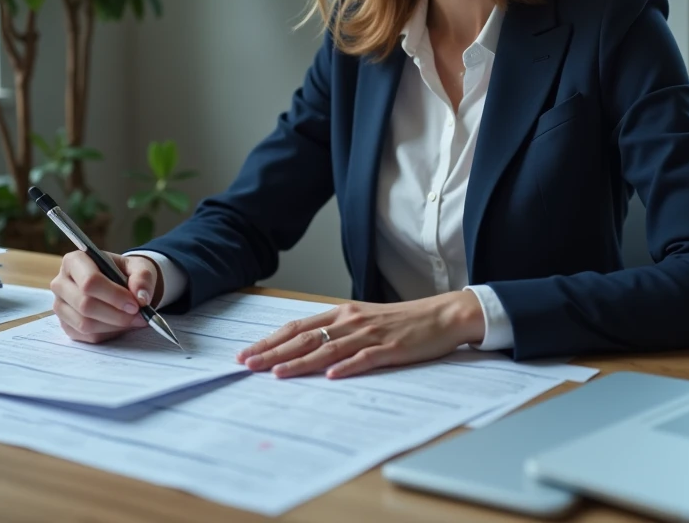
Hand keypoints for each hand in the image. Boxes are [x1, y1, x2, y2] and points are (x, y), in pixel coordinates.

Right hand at [50, 250, 162, 343]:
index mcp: (74, 261)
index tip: (135, 304)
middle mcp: (61, 283)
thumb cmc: (125, 272)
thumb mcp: (138, 266)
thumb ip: (142, 278)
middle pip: (85, 305)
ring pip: (85, 324)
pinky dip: (109, 333)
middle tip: (140, 316)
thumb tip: (141, 298)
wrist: (119, 283)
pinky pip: (87, 336)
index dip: (114, 296)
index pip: (89, 281)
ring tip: (134, 320)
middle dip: (117, 314)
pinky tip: (121, 325)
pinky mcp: (66, 325)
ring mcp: (60, 306)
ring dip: (114, 326)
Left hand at [236, 291, 485, 378]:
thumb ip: (336, 332)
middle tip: (247, 365)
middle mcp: (351, 320)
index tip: (246, 353)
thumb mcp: (364, 321)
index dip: (270, 340)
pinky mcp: (390, 348)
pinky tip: (331, 375)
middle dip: (273, 352)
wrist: (441, 315)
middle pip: (305, 337)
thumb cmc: (402, 321)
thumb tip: (304, 348)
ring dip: (300, 361)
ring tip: (277, 373)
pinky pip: (365, 358)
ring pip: (328, 348)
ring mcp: (370, 334)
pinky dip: (347, 366)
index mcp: (341, 313)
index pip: (297, 326)